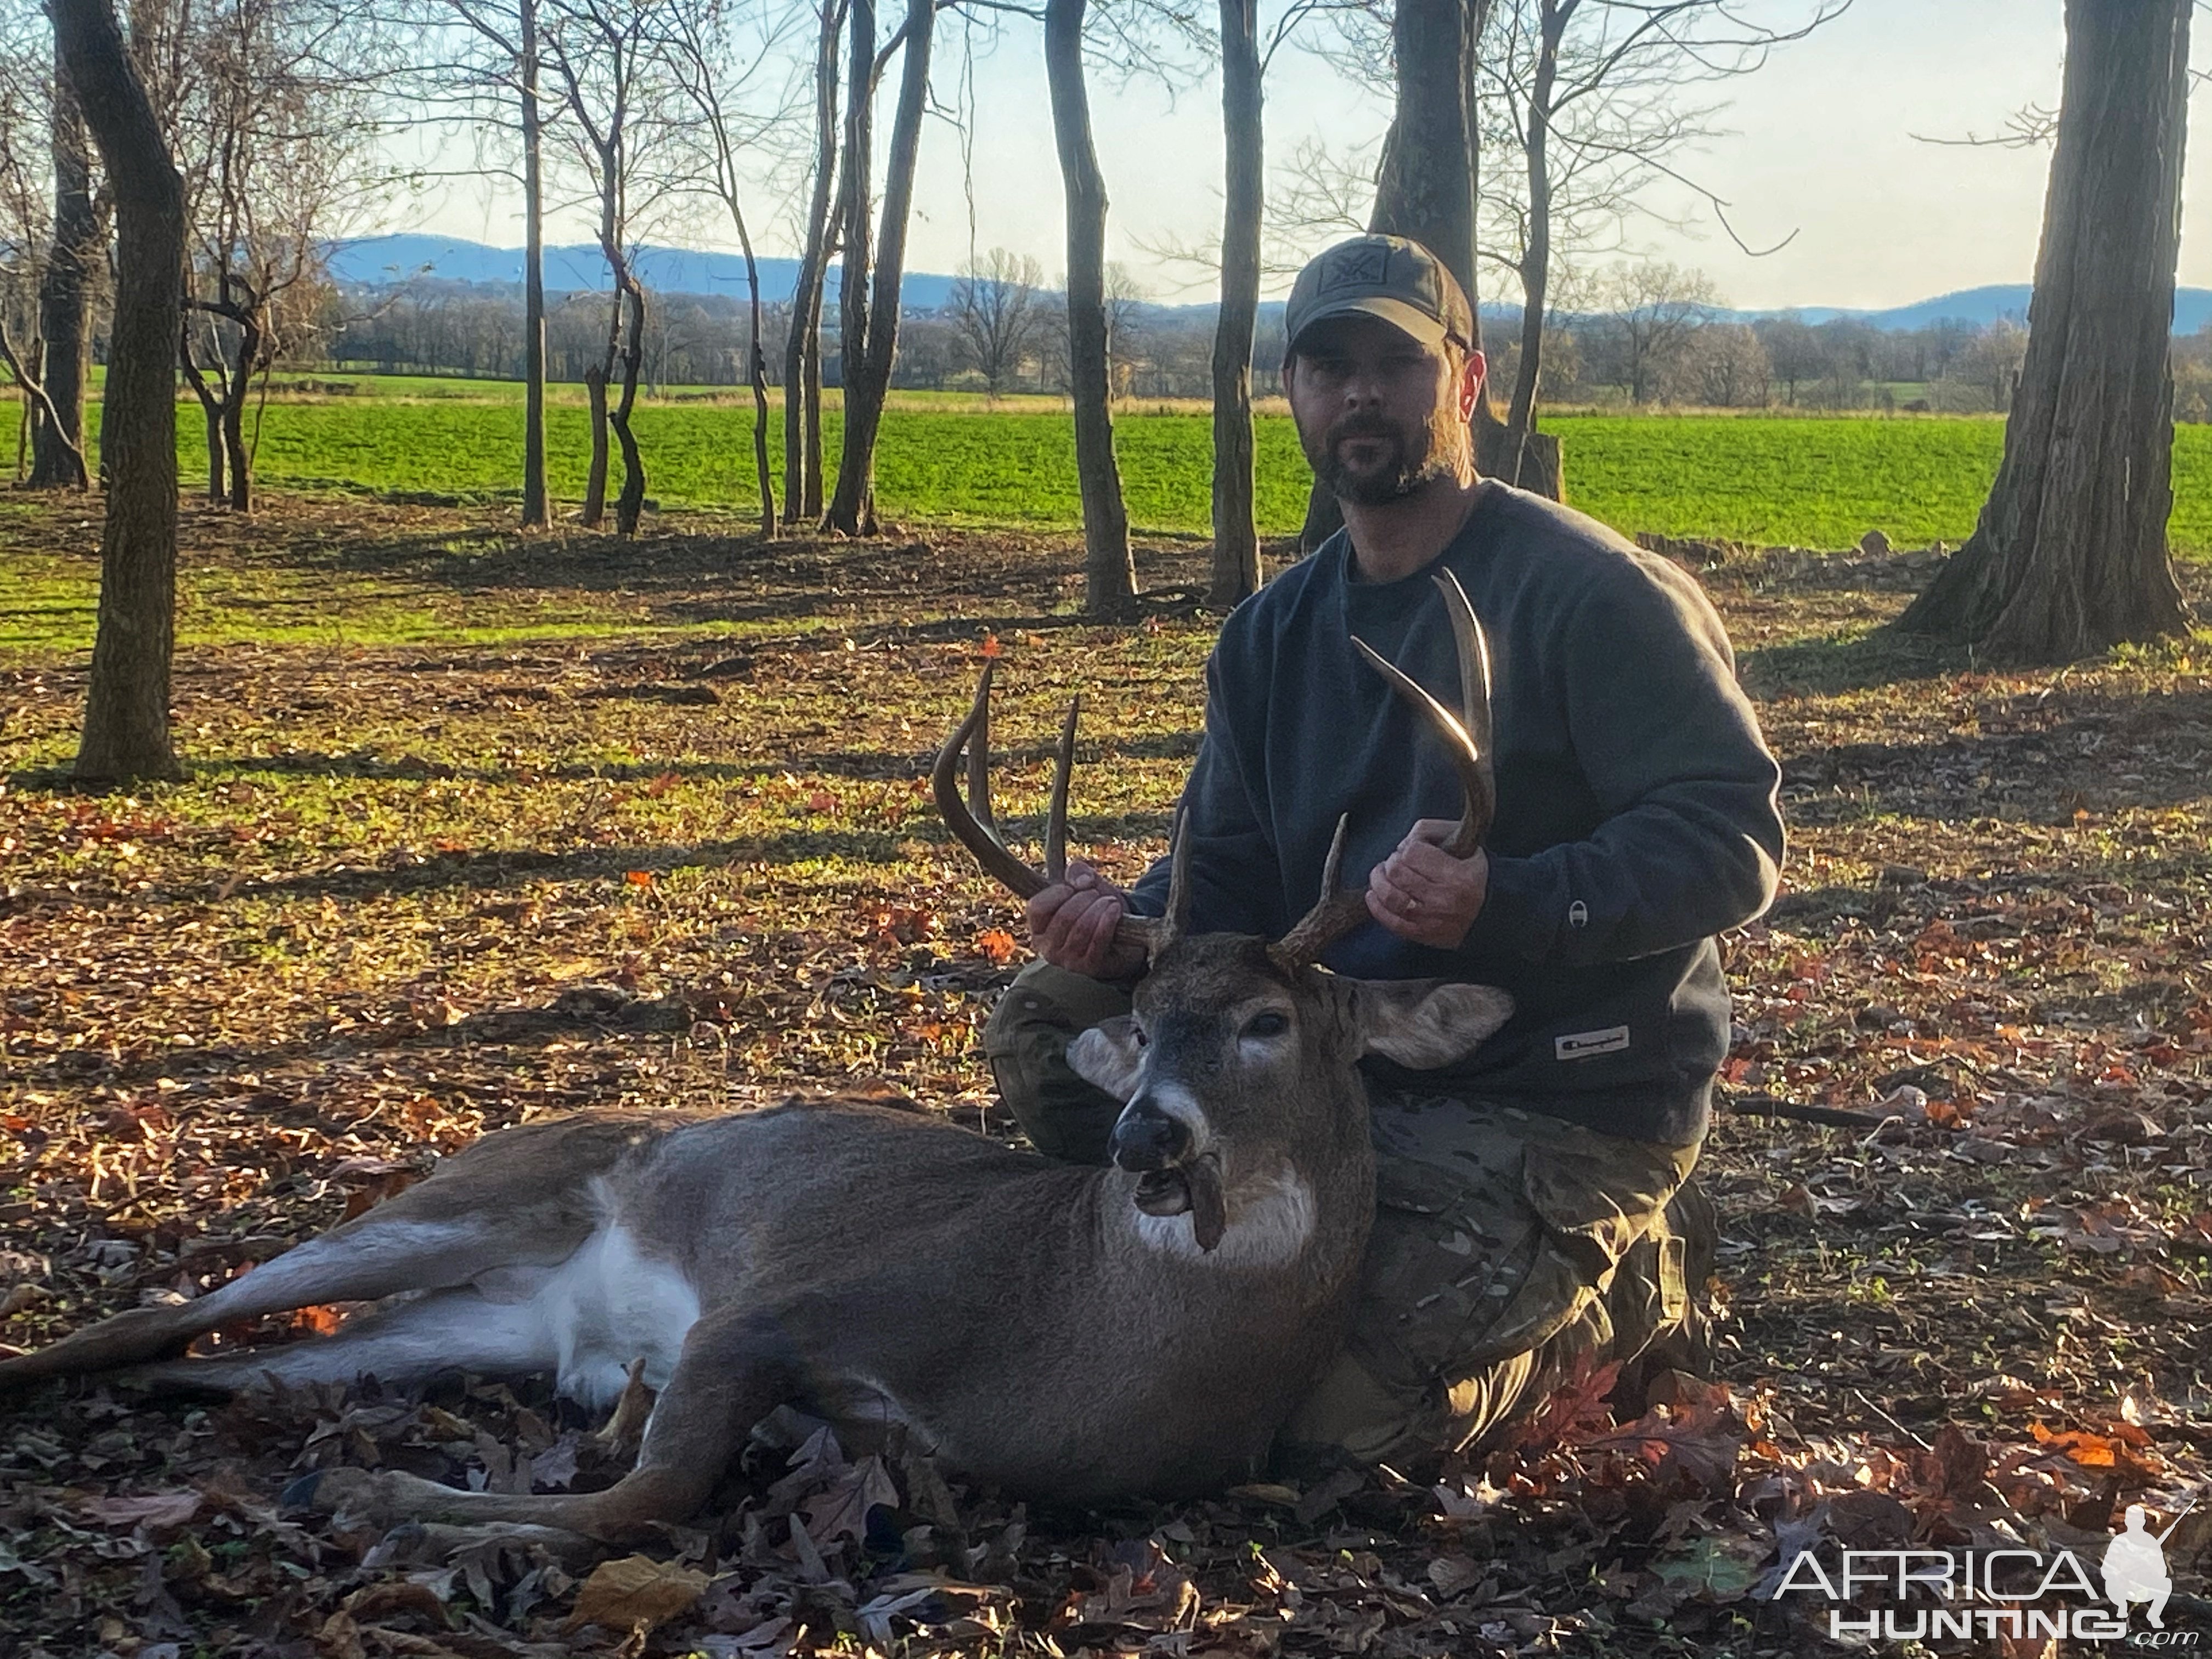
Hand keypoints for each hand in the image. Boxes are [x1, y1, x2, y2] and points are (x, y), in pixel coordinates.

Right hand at [1028, 859, 1146, 979]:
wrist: (1122, 939)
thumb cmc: (1095, 910)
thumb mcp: (1085, 885)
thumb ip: (1077, 872)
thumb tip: (1082, 881)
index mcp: (1038, 928)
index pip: (1036, 908)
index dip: (1056, 893)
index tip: (1072, 887)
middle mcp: (1047, 948)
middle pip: (1064, 916)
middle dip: (1085, 898)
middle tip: (1096, 894)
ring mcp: (1067, 960)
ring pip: (1082, 927)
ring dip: (1100, 908)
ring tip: (1110, 901)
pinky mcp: (1088, 967)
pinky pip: (1098, 939)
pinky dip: (1108, 921)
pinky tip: (1115, 910)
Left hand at [1367, 819, 1489, 948]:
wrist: (1490, 914)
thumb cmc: (1474, 875)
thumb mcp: (1466, 844)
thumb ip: (1433, 830)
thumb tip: (1404, 841)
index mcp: (1457, 875)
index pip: (1413, 852)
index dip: (1407, 846)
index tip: (1411, 849)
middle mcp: (1444, 899)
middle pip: (1397, 872)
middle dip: (1391, 862)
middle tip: (1396, 861)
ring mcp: (1431, 920)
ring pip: (1390, 896)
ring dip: (1378, 881)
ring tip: (1381, 874)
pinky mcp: (1422, 934)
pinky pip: (1391, 921)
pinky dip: (1376, 906)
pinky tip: (1373, 894)